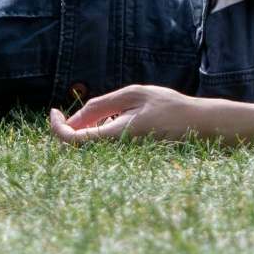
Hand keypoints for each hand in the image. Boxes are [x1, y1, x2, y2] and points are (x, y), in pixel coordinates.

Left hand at [48, 84, 209, 144]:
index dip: (56, 128)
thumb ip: (102, 106)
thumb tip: (73, 119)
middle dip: (66, 128)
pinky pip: (102, 150)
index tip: (54, 111)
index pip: (72, 141)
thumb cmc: (169, 106)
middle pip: (76, 148)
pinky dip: (96, 134)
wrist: (199, 125)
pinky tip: (108, 121)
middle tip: (65, 111)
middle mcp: (118, 153)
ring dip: (82, 131)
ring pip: (89, 149)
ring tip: (96, 114)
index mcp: (117, 137)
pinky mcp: (127, 158)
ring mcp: (123, 158)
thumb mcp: (134, 95)